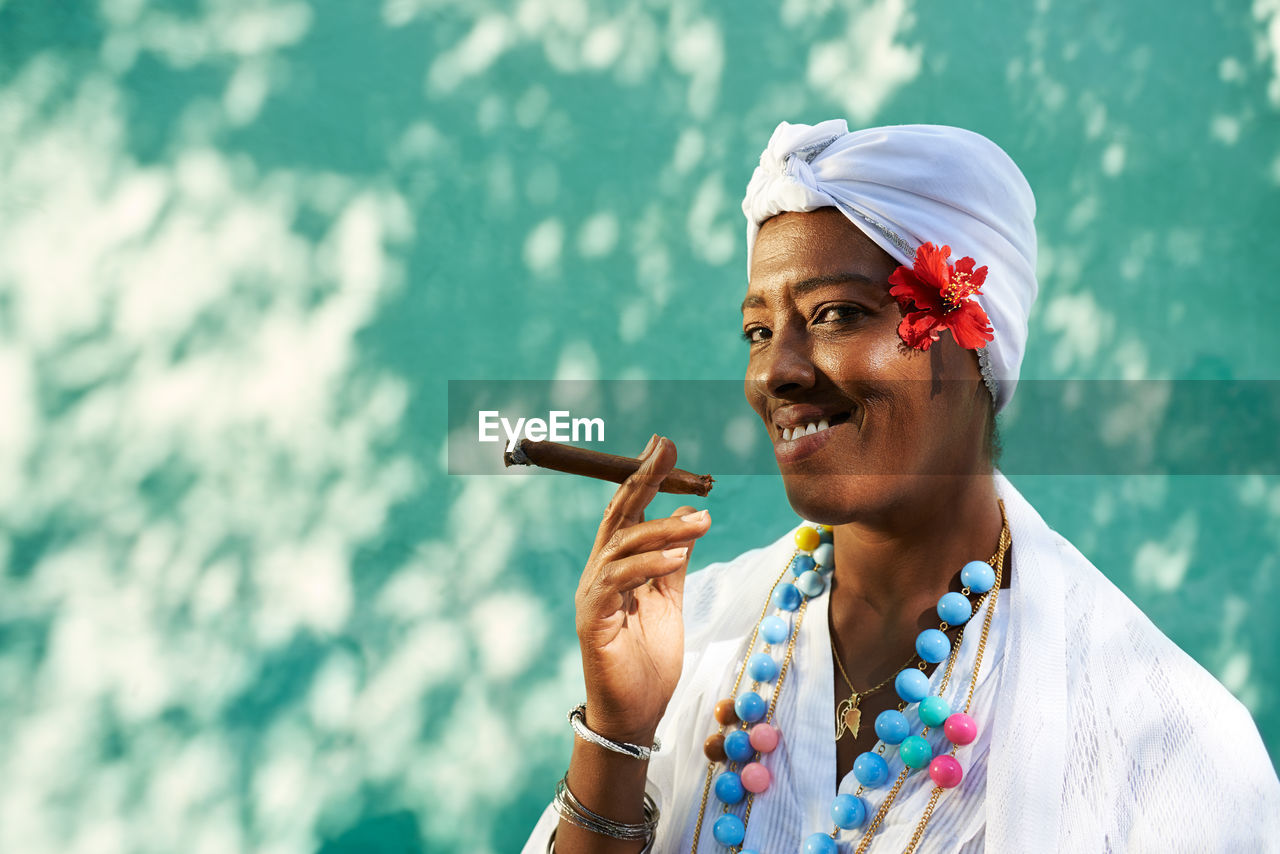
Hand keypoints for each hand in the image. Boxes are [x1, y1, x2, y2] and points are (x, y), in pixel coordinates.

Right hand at [574, 435, 711, 745]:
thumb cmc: (648, 661)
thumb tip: (691, 515)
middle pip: (617, 516)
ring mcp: (593, 594)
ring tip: (703, 522)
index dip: (644, 477)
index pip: (628, 511)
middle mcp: (599, 573)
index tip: (664, 445)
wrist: (635, 715)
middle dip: (641, 480)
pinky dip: (647, 564)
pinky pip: (617, 581)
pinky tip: (676, 556)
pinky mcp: (593, 619)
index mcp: (617, 566)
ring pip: (622, 544)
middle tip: (666, 449)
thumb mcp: (670, 602)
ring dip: (663, 529)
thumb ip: (674, 560)